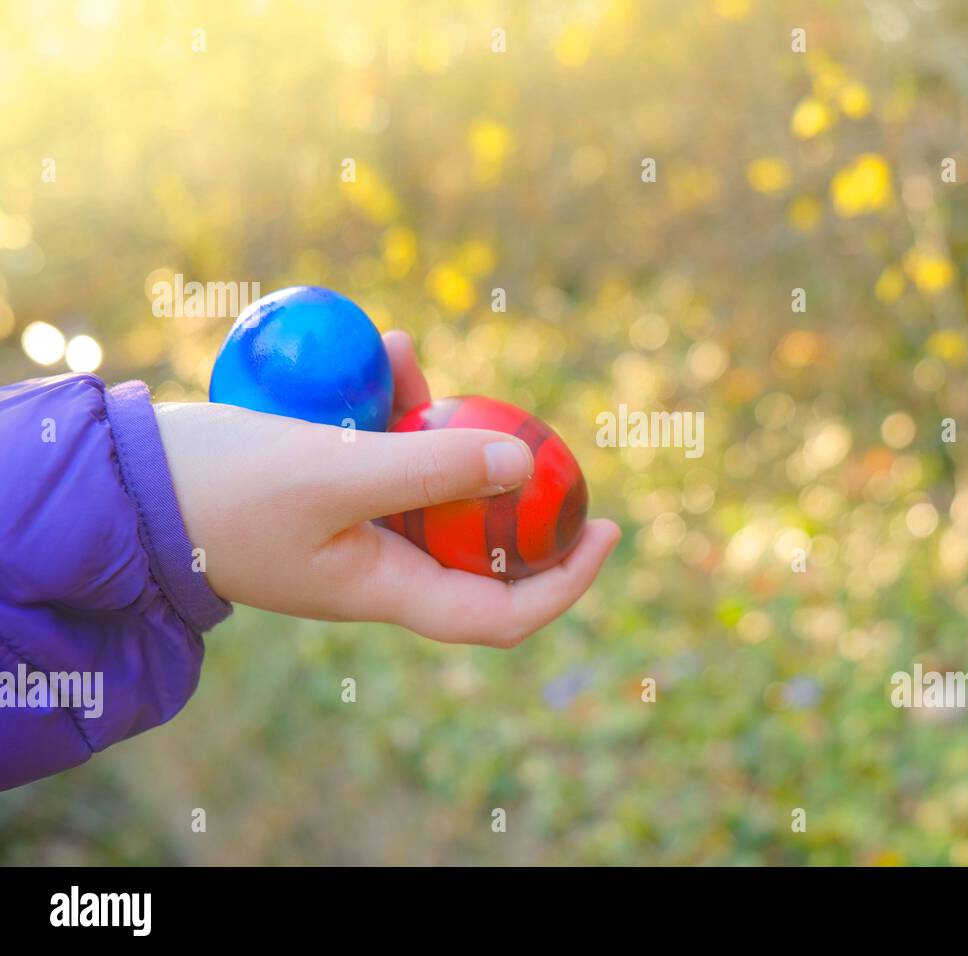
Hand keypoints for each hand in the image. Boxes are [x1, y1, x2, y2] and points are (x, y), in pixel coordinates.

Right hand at [154, 330, 620, 646]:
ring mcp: (357, 524)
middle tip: (551, 441)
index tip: (610, 532)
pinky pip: (386, 446)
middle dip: (517, 492)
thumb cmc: (222, 492)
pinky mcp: (330, 484)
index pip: (500, 613)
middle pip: (480, 542)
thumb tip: (524, 463)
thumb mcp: (332, 475)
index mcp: (389, 588)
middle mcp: (382, 564)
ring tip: (417, 359)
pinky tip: (389, 347)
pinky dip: (395, 404)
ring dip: (445, 426)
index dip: (566, 582)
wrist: (128, 486)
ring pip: (433, 480)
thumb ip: (429, 469)